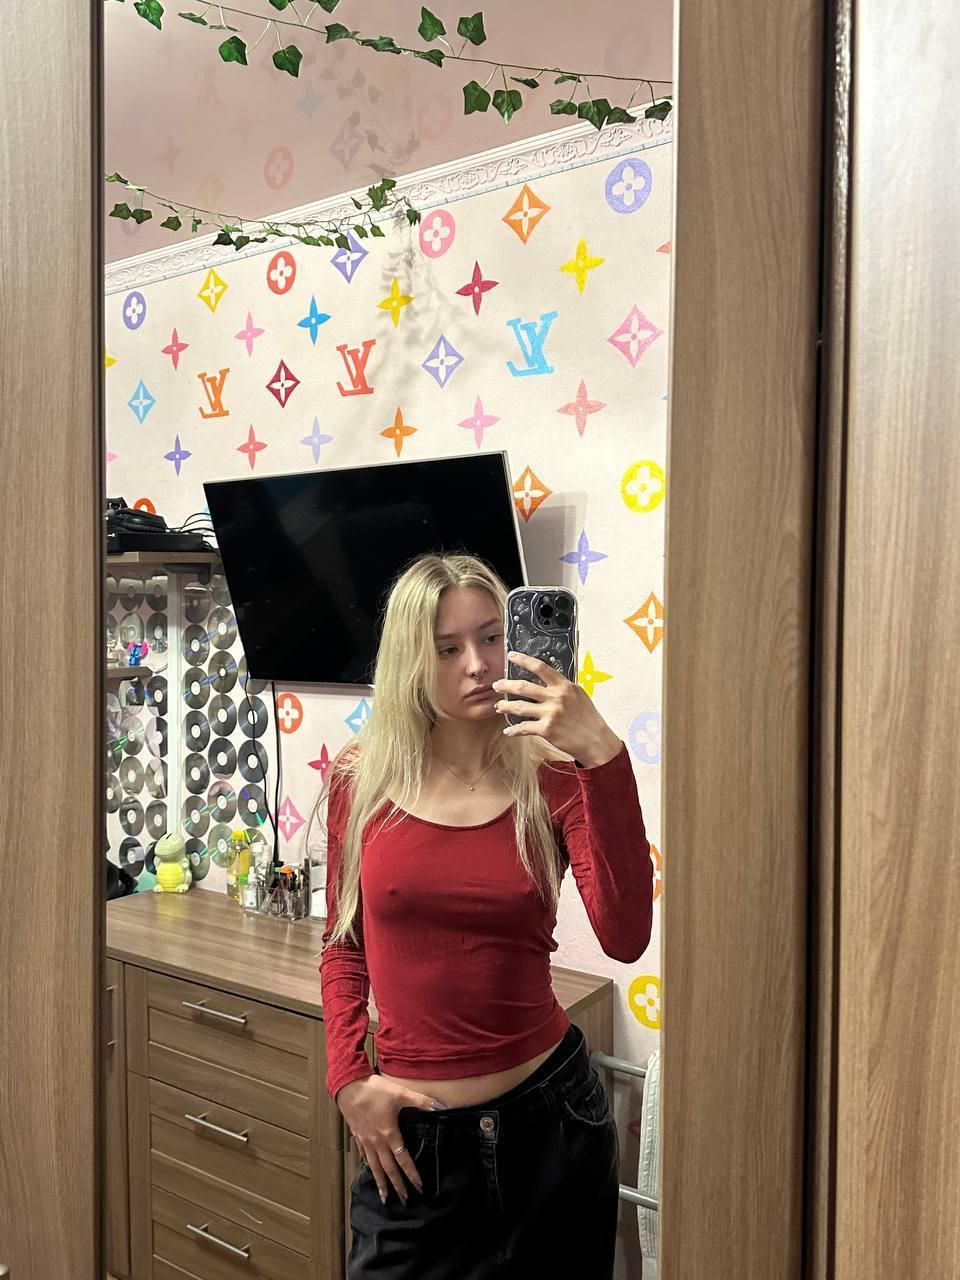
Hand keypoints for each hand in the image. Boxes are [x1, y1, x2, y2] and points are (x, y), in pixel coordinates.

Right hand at [337, 1076, 439, 1203]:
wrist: (349, 1086)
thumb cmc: (374, 1090)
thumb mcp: (400, 1093)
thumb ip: (421, 1101)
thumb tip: (440, 1105)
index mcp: (389, 1134)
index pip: (403, 1159)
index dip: (411, 1173)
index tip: (418, 1186)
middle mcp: (377, 1142)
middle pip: (389, 1168)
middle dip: (397, 1184)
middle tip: (404, 1199)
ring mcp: (366, 1140)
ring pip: (374, 1166)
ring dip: (381, 1182)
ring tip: (384, 1197)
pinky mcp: (357, 1135)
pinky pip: (364, 1154)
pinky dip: (368, 1164)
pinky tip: (370, 1168)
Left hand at [492, 651, 622, 766]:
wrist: (595, 740)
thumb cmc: (588, 718)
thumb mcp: (578, 695)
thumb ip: (562, 687)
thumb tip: (546, 679)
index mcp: (564, 686)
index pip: (540, 667)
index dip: (523, 660)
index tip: (512, 656)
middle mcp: (556, 697)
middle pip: (523, 687)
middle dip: (506, 685)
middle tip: (497, 685)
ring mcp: (550, 714)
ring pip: (520, 707)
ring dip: (505, 706)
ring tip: (498, 706)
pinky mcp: (546, 730)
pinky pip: (524, 728)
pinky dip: (514, 730)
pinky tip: (508, 731)